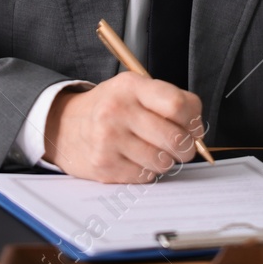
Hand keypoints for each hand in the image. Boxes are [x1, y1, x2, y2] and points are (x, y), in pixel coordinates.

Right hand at [41, 72, 203, 182]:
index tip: (193, 127)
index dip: (194, 120)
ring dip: (165, 160)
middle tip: (181, 147)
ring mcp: (108, 139)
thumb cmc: (109, 107)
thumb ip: (168, 102)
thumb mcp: (134, 89)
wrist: (64, 125)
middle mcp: (118, 110)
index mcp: (131, 86)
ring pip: (163, 161)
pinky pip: (145, 176)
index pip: (178, 105)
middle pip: (175, 138)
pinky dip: (146, 171)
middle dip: (186, 148)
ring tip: (152, 150)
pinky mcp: (104, 165)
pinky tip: (135, 159)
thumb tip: (198, 132)